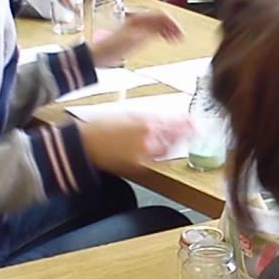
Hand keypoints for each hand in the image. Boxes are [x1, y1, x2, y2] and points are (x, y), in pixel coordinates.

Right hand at [76, 110, 191, 173]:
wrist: (84, 144)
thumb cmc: (101, 126)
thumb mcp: (127, 114)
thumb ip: (149, 117)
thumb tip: (167, 118)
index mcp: (145, 122)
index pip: (173, 122)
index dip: (186, 121)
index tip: (194, 120)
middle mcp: (147, 138)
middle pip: (175, 136)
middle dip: (186, 133)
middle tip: (194, 130)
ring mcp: (143, 153)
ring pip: (168, 149)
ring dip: (177, 143)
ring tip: (183, 139)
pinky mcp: (138, 165)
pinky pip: (156, 158)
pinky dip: (163, 153)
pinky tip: (165, 149)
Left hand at [89, 6, 183, 65]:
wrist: (99, 55)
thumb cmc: (113, 48)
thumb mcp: (135, 39)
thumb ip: (151, 30)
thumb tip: (165, 25)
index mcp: (138, 19)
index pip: (161, 14)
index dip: (172, 22)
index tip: (180, 30)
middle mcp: (138, 20)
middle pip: (161, 18)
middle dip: (172, 25)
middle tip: (181, 35)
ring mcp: (137, 27)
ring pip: (158, 23)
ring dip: (168, 29)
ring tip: (176, 37)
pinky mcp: (135, 34)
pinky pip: (153, 29)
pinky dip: (162, 33)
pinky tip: (165, 39)